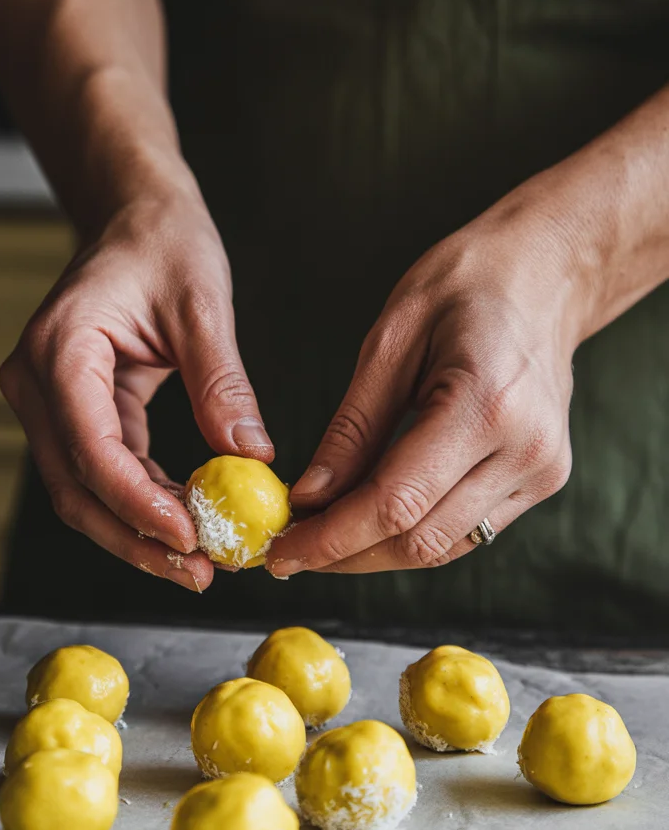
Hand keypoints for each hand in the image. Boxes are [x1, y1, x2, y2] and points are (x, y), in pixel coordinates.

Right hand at [0, 191, 273, 591]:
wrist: (133, 217)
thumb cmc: (162, 242)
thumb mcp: (202, 303)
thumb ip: (221, 381)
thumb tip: (249, 455)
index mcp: (60, 349)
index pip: (91, 449)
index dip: (139, 505)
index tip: (192, 538)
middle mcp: (37, 383)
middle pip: (77, 489)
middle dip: (138, 539)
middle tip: (199, 573)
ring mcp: (48, 402)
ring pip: (84, 493)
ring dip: (139, 532)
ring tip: (200, 562)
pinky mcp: (71, 414)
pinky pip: (102, 473)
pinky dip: (143, 503)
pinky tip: (188, 521)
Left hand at [266, 203, 582, 576]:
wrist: (548, 274)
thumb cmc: (466, 286)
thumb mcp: (390, 343)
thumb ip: (351, 429)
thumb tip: (309, 498)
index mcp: (486, 404)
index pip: (395, 503)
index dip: (331, 538)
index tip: (282, 551)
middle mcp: (525, 449)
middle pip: (419, 540)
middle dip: (345, 555)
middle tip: (289, 549)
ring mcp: (541, 471)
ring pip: (442, 548)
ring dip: (374, 553)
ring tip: (321, 536)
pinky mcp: (542, 480)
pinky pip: (465, 531)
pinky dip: (410, 534)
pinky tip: (368, 520)